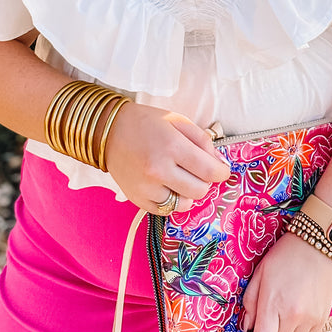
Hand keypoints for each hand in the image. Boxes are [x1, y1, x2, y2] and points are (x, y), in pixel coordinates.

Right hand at [104, 102, 229, 212]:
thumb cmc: (145, 122)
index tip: (222, 170)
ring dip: (188, 193)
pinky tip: (167, 185)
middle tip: (198, 170)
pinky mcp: (137, 199)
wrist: (108, 131)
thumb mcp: (177, 120)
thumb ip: (202, 141)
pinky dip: (171, 200)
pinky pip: (166, 211)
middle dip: (205, 181)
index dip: (221, 172)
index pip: (209, 171)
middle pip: (199, 191)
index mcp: (172, 146)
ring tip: (180, 178)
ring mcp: (147, 188)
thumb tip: (219, 163)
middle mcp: (159, 170)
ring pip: (184, 204)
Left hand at [241, 232, 331, 331]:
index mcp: (273, 303)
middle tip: (268, 324)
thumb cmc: (285, 256)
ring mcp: (310, 319)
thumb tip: (247, 327)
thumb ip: (250, 302)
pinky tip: (297, 315)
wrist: (319, 245)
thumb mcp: (260, 273)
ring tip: (283, 315)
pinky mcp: (323, 319)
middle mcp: (293, 315)